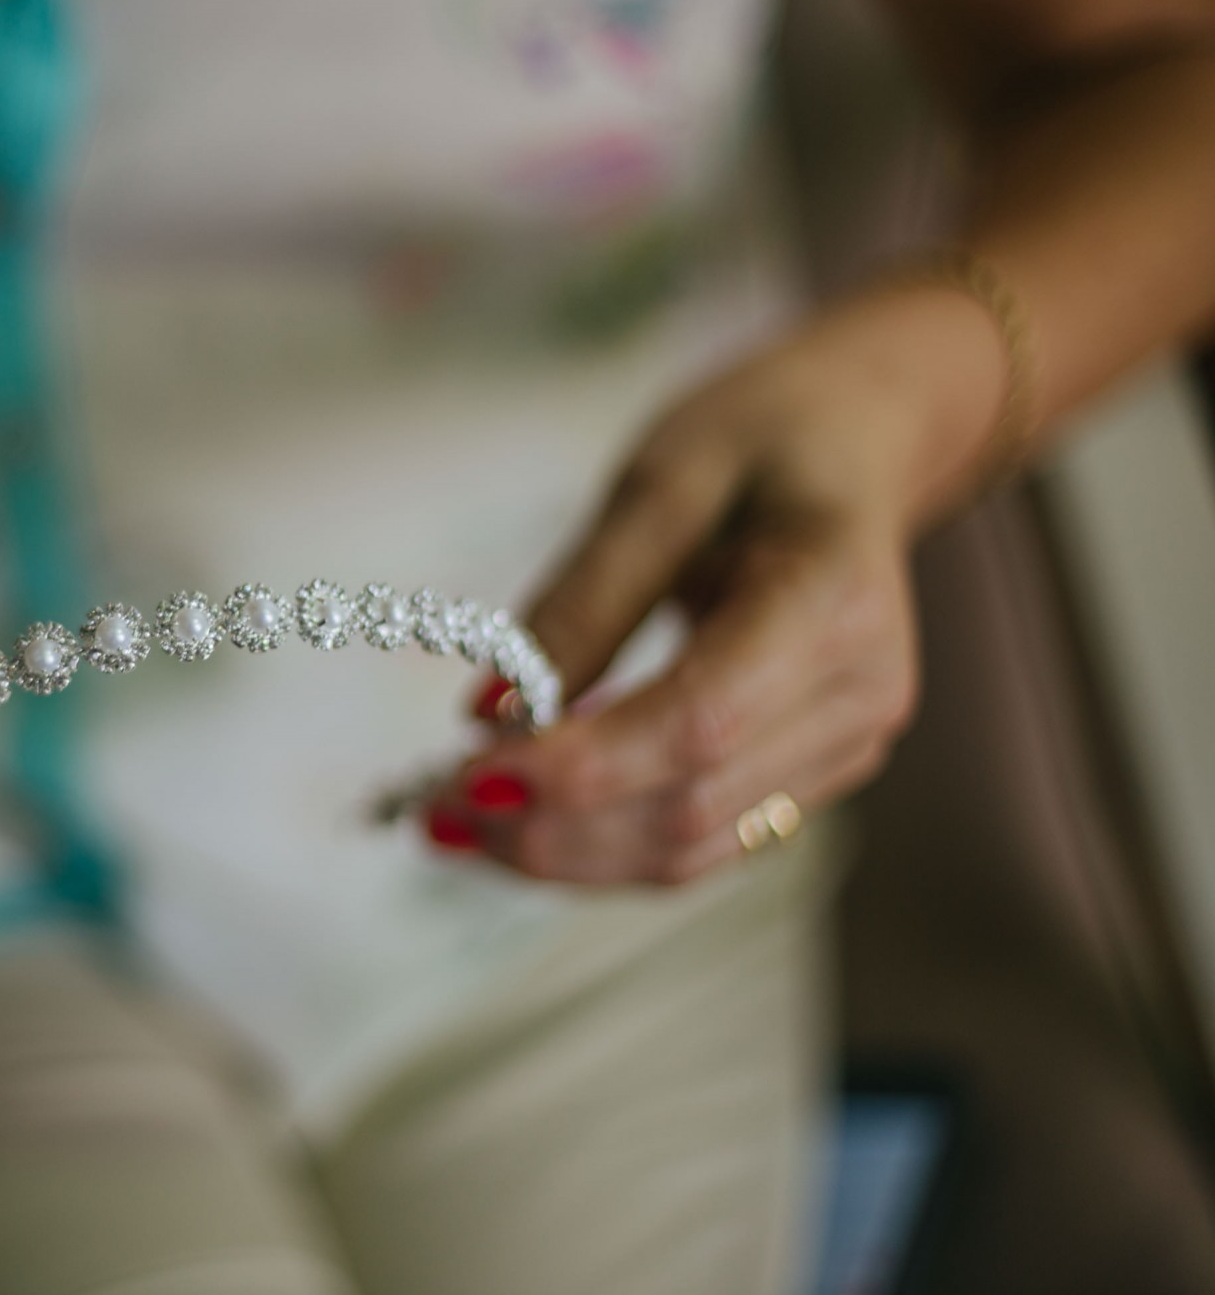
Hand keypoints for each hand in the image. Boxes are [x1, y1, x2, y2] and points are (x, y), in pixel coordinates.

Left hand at [425, 287, 1002, 883]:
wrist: (855, 445)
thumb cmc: (757, 441)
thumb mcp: (654, 486)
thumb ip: (578, 605)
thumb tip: (485, 717)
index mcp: (833, 596)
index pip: (700, 719)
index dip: (583, 764)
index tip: (468, 769)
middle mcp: (860, 690)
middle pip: (691, 805)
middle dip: (552, 822)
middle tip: (433, 807)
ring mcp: (846, 742)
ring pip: (691, 845)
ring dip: (564, 853)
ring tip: (455, 825)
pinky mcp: (812, 772)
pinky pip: (699, 839)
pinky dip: (599, 846)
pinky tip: (517, 823)